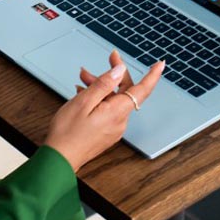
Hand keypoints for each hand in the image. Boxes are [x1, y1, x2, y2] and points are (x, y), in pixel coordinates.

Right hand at [45, 51, 163, 171]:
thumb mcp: (83, 102)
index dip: (152, 76)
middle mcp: (119, 121)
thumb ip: (104, 84)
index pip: (142, 90)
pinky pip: (107, 110)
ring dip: (100, 88)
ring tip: (82, 79)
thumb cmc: (67, 133)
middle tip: (105, 60)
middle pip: (125, 92)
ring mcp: (113, 128)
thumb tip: (120, 70)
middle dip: (112, 76)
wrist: (59, 159)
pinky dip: (98, 100)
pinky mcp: (106, 133)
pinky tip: (83, 95)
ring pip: (113, 100)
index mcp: (117, 112)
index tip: (160, 64)